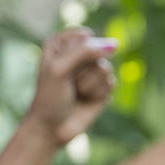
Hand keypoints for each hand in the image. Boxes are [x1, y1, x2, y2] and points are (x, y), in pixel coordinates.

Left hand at [27, 28, 116, 145]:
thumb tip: (115, 44)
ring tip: (75, 92)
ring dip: (89, 84)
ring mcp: (90, 70)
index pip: (83, 37)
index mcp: (60, 44)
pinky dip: (97, 93)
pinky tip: (85, 100)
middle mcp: (76, 54)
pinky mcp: (102, 86)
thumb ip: (85, 51)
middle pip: (96, 51)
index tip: (60, 67)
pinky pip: (111, 82)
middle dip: (82, 71)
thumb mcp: (59, 68)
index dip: (74, 55)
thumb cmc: (49, 96)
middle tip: (68, 83)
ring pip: (105, 67)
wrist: (51, 128)